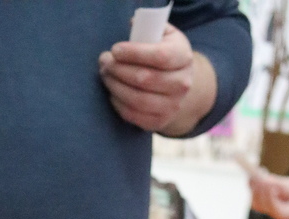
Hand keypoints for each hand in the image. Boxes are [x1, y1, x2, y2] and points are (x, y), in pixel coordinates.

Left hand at [98, 26, 215, 135]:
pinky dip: (118, 104)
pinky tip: (112, 93)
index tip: (115, 50)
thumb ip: (150, 29)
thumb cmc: (164, 54)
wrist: (177, 84)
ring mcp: (172, 106)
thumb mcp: (163, 36)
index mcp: (184, 57)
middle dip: (119, 70)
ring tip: (106, 76)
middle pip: (145, 79)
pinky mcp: (159, 122)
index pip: (159, 57)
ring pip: (137, 99)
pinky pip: (133, 115)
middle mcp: (182, 84)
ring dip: (115, 87)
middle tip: (104, 62)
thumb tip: (132, 26)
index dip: (133, 53)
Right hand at [248, 168, 288, 218]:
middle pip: (255, 202)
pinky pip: (272, 207)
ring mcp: (276, 214)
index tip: (251, 175)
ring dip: (261, 191)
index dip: (251, 186)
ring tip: (264, 180)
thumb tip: (258, 178)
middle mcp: (271, 210)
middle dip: (254, 189)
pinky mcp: (283, 216)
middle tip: (255, 176)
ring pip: (261, 205)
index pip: (254, 196)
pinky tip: (272, 186)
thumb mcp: (284, 184)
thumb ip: (271, 183)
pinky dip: (270, 196)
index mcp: (270, 202)